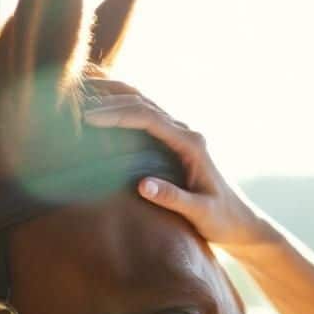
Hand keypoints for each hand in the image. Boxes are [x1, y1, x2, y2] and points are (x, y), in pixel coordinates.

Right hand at [84, 80, 273, 251]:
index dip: (117, 114)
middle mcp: (185, 133)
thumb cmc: (222, 220)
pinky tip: (100, 106)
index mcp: (192, 144)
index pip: (149, 118)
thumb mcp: (199, 213)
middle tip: (73, 97)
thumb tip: (140, 185)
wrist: (240, 223)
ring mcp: (179, 135)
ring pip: (143, 103)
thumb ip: (173, 199)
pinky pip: (143, 117)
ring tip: (80, 90)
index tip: (87, 117)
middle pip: (143, 102)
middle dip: (108, 97)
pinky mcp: (173, 142)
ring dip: (113, 95)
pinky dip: (120, 107)